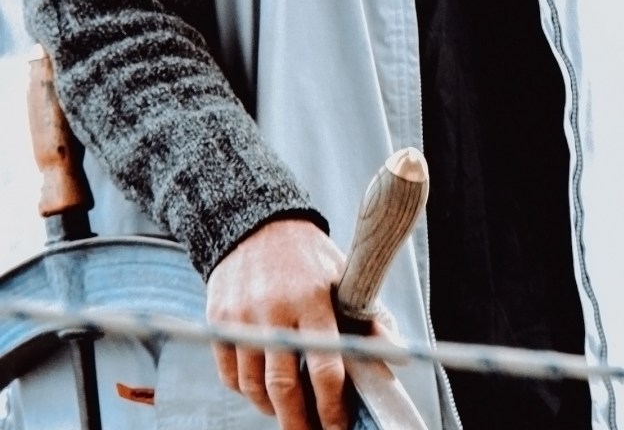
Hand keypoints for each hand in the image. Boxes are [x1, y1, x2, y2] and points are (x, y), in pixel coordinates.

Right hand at [206, 219, 347, 429]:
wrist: (256, 226)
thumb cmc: (308, 256)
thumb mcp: (343, 277)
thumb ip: (366, 317)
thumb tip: (392, 352)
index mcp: (313, 302)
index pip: (324, 368)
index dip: (332, 407)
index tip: (338, 426)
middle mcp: (274, 312)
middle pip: (284, 387)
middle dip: (299, 422)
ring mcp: (242, 319)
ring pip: (253, 386)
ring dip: (272, 409)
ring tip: (288, 411)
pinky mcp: (219, 322)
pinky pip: (229, 374)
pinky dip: (245, 391)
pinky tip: (262, 390)